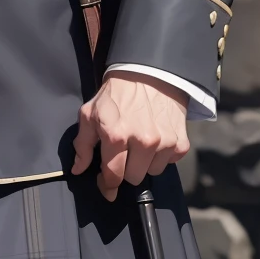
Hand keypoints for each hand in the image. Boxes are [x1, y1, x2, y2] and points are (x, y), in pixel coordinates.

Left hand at [72, 73, 189, 202]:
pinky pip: (170, 162)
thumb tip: (78, 169)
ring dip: (146, 162)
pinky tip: (157, 139)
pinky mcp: (181, 141)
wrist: (150, 73)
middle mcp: (143, 142)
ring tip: (141, 143)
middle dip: (126, 169)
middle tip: (125, 152)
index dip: (107, 184)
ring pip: (153, 172)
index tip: (107, 185)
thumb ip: (83, 144)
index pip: (113, 176)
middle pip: (133, 178)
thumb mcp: (91, 114)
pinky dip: (163, 155)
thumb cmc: (116, 95)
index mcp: (117, 136)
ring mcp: (165, 142)